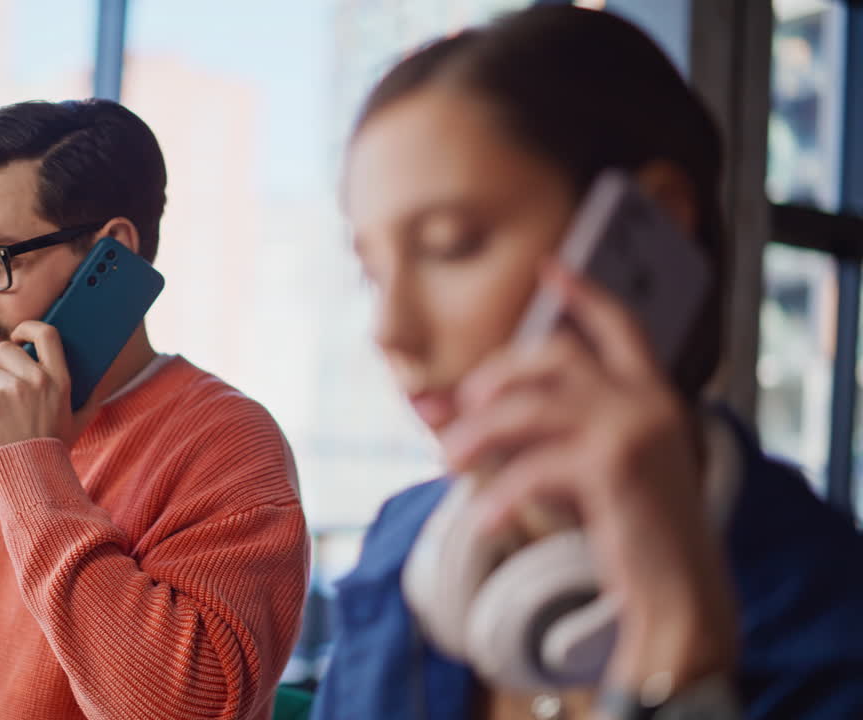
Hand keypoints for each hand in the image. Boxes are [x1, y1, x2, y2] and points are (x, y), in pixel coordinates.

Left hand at [0, 321, 99, 453]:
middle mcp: (37, 381)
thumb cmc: (55, 447)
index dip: (28, 327)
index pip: (46, 334)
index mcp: (60, 379)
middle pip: (5, 349)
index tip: (20, 336)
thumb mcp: (79, 421)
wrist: (32, 474)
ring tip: (4, 413)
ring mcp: (11, 392)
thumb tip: (97, 387)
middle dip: (0, 363)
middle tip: (5, 383)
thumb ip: (87, 400)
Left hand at [441, 262, 736, 689]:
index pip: (620, 325)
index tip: (549, 266)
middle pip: (552, 356)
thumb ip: (532, 434)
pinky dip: (498, 495)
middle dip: (495, 375)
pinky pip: (531, 467)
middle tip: (460, 411)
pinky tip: (483, 521)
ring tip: (447, 464)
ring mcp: (634, 428)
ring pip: (527, 408)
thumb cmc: (634, 534)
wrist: (684, 596)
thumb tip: (433, 411)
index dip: (583, 295)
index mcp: (653, 395)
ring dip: (475, 435)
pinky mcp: (614, 466)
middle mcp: (648, 400)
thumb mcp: (588, 470)